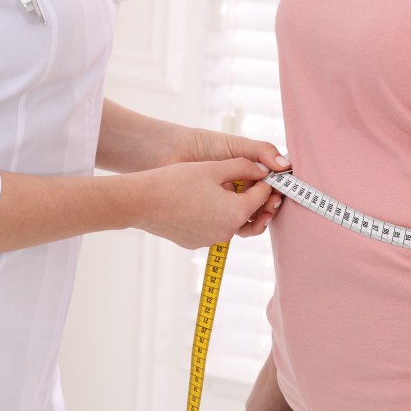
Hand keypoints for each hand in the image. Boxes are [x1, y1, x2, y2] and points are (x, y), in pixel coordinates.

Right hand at [136, 159, 273, 248]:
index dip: (267, 182)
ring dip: (235, 209)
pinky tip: (205, 201)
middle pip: (251, 215)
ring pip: (231, 223)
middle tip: (259, 186)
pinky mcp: (195, 243)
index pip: (263, 196)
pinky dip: (215, 217)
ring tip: (231, 192)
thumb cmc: (176, 182)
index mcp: (236, 212)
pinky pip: (213, 228)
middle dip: (258, 201)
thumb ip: (243, 167)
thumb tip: (263, 171)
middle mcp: (227, 231)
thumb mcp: (214, 168)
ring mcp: (211, 240)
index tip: (267, 173)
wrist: (142, 202)